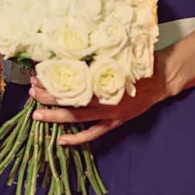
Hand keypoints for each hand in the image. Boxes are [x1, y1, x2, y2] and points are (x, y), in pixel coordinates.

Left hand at [31, 53, 176, 146]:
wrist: (161, 79)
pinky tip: (60, 140)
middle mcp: (104, 97)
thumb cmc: (137, 63)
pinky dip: (77, 138)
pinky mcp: (115, 122)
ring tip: (37, 114)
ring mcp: (109, 113)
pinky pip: (93, 133)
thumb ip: (96, 59)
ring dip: (55, 116)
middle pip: (70, 99)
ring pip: (76, 117)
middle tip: (32, 91)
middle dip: (48, 96)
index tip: (37, 74)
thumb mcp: (116, 56)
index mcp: (103, 78)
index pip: (70, 81)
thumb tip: (69, 54)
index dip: (52, 80)